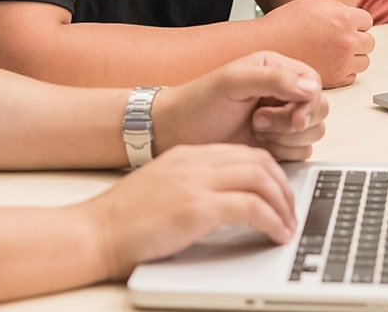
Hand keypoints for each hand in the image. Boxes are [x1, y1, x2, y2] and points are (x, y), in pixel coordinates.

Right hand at [84, 144, 295, 280]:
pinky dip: (272, 221)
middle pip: (259, 160)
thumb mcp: (164, 188)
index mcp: (188, 155)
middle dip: (283, 186)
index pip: (244, 152)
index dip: (269, 173)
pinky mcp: (198, 207)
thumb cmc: (124, 219)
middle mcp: (196, 161)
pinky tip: (276, 235)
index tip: (279, 193)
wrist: (95, 231)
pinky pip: (252, 207)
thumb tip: (226, 200)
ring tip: (288, 226)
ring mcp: (197, 181)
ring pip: (261, 179)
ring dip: (283, 204)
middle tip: (291, 210)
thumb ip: (193, 184)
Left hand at [153, 50, 328, 160]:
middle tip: (260, 122)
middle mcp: (282, 93)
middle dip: (293, 122)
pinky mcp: (278, 144)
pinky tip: (258, 144)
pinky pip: (301, 152)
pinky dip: (283, 152)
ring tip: (254, 129)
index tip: (294, 117)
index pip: (313, 84)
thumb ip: (273, 79)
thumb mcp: (232, 82)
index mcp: (276, 69)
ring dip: (285, 137)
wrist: (177, 133)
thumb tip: (309, 88)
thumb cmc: (199, 103)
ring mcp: (281, 120)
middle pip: (318, 110)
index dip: (309, 103)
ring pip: (312, 133)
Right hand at [256, 0, 374, 86]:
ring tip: (333, 53)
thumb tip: (350, 15)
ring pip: (363, 61)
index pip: (367, 21)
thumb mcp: (313, 3)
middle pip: (368, 42)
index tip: (346, 25)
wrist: (265, 47)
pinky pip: (351, 76)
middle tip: (339, 39)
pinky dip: (344, 71)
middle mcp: (347, 41)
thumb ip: (337, 8)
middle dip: (357, 40)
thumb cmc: (285, 23)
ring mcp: (342, 62)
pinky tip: (329, 64)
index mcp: (344, 18)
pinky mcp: (335, 79)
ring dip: (353, 57)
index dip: (356, 22)